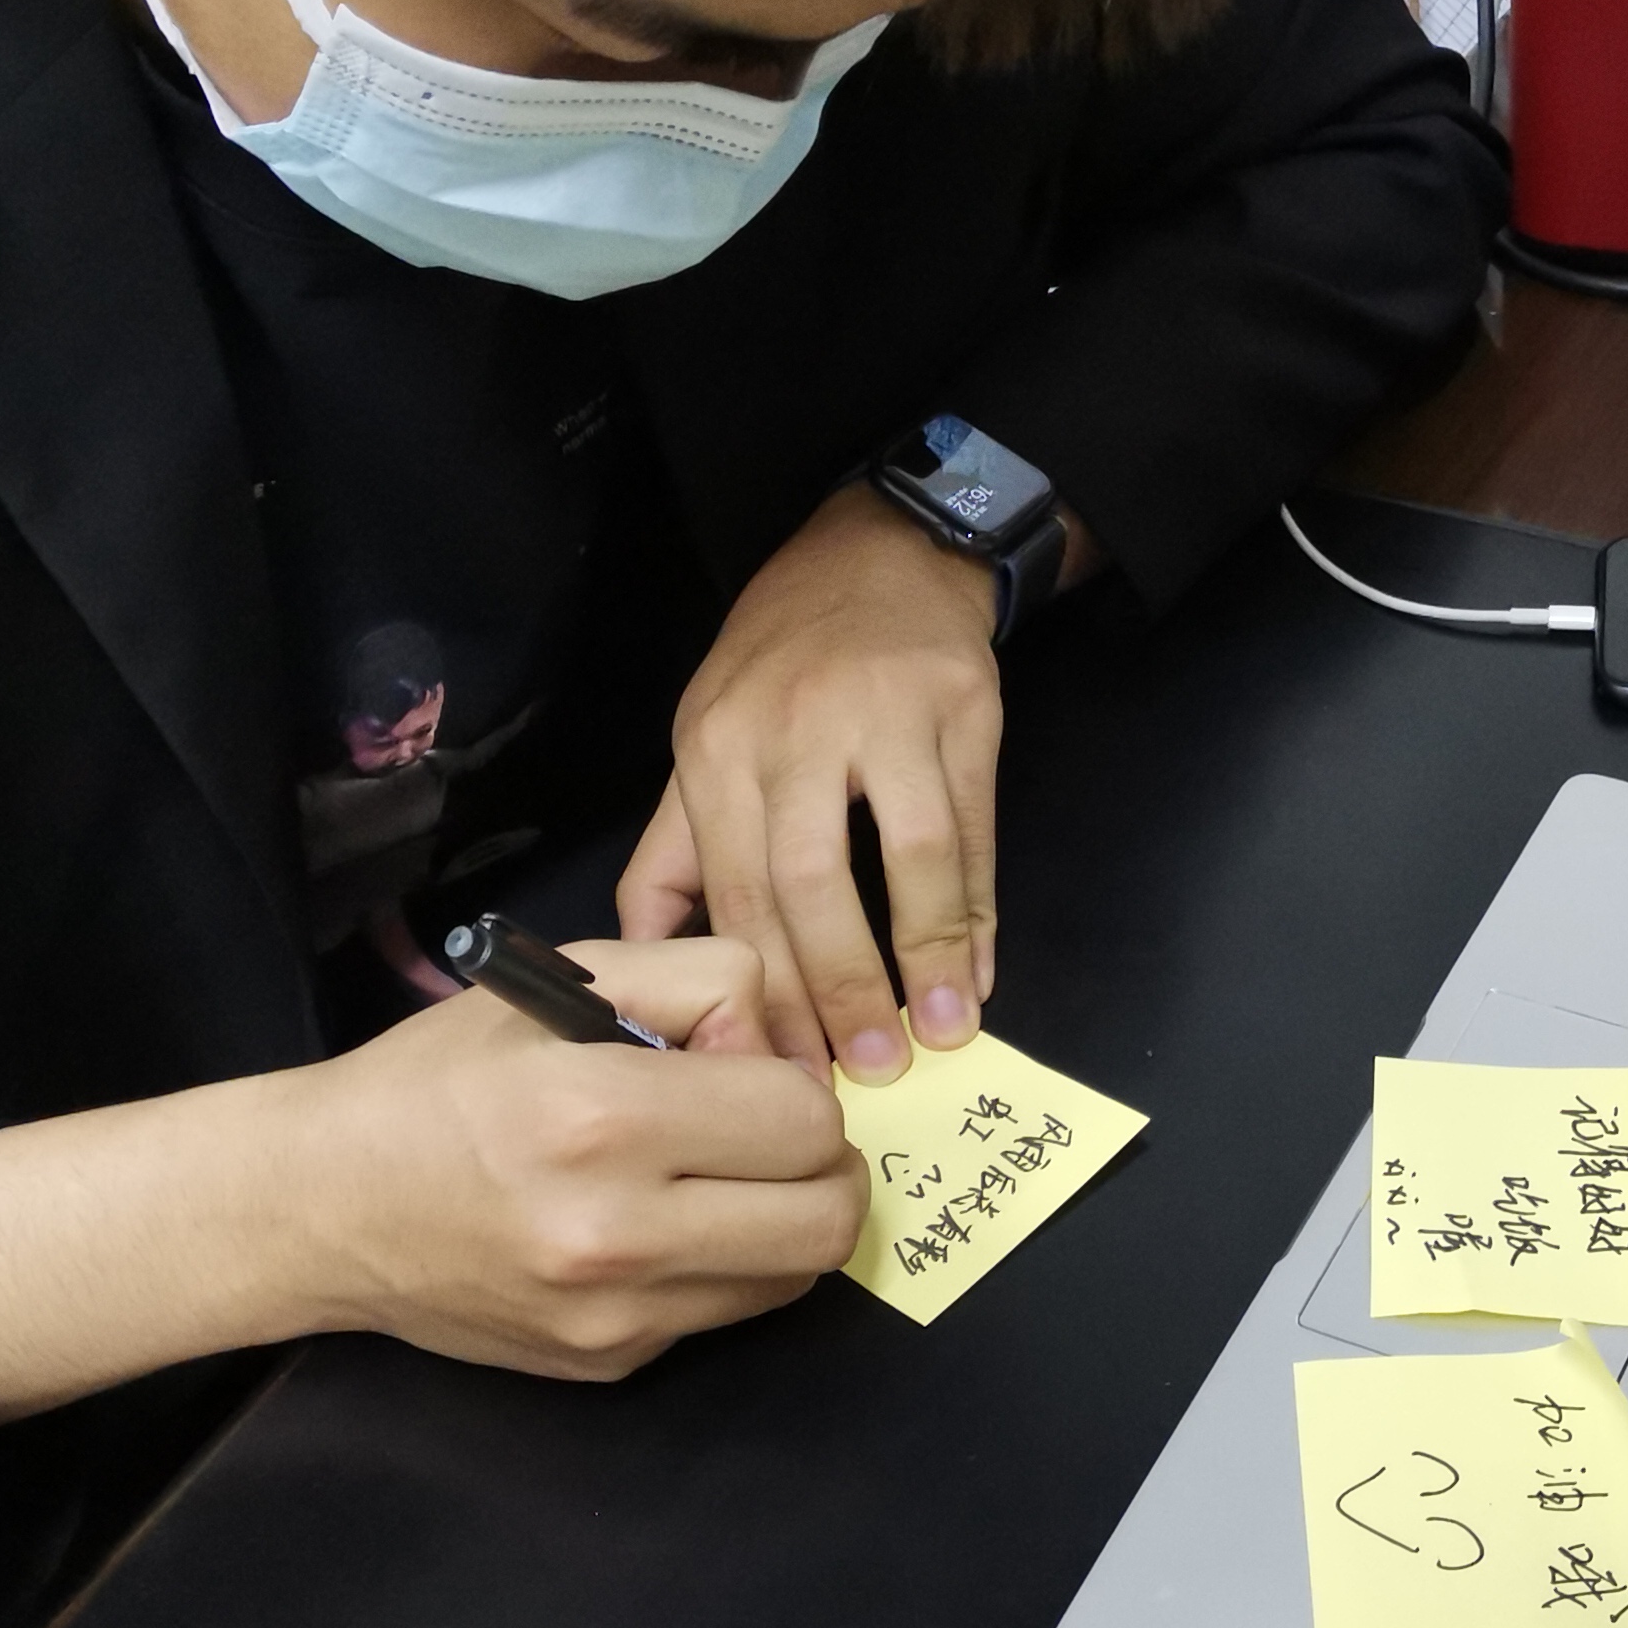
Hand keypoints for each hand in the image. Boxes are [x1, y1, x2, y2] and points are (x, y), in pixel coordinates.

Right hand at [0, 939, 861, 1417]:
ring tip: (715, 1176)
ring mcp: (615, 1316)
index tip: (741, 1070)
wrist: (321, 1207)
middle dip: (824, 1165)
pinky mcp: (610, 1365)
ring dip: (784, 1220)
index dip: (795, 1084)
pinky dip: (722, 1265)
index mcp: (598, 1116)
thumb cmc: (437, 1080)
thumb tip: (786, 1048)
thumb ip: (701, 982)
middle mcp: (614, 1232)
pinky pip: (725, 1313)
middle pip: (828, 1220)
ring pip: (795, 1277)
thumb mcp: (558, 980)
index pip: (804, 1118)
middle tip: (767, 1132)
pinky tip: (657, 1224)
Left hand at [617, 482, 1003, 1080]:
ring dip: (925, 956)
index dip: (763, 996)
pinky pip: (974, 827)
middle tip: (864, 1072)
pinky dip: (978, 909)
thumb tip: (650, 963)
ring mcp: (884, 714)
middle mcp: (791, 730)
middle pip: (812, 883)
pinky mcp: (963, 706)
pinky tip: (977, 970)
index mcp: (716, 751)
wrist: (878, 553)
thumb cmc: (780, 664)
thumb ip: (678, 853)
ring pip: (908, 856)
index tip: (781, 1074)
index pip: (734, 894)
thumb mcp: (704, 738)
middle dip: (839, 989)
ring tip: (937, 1035)